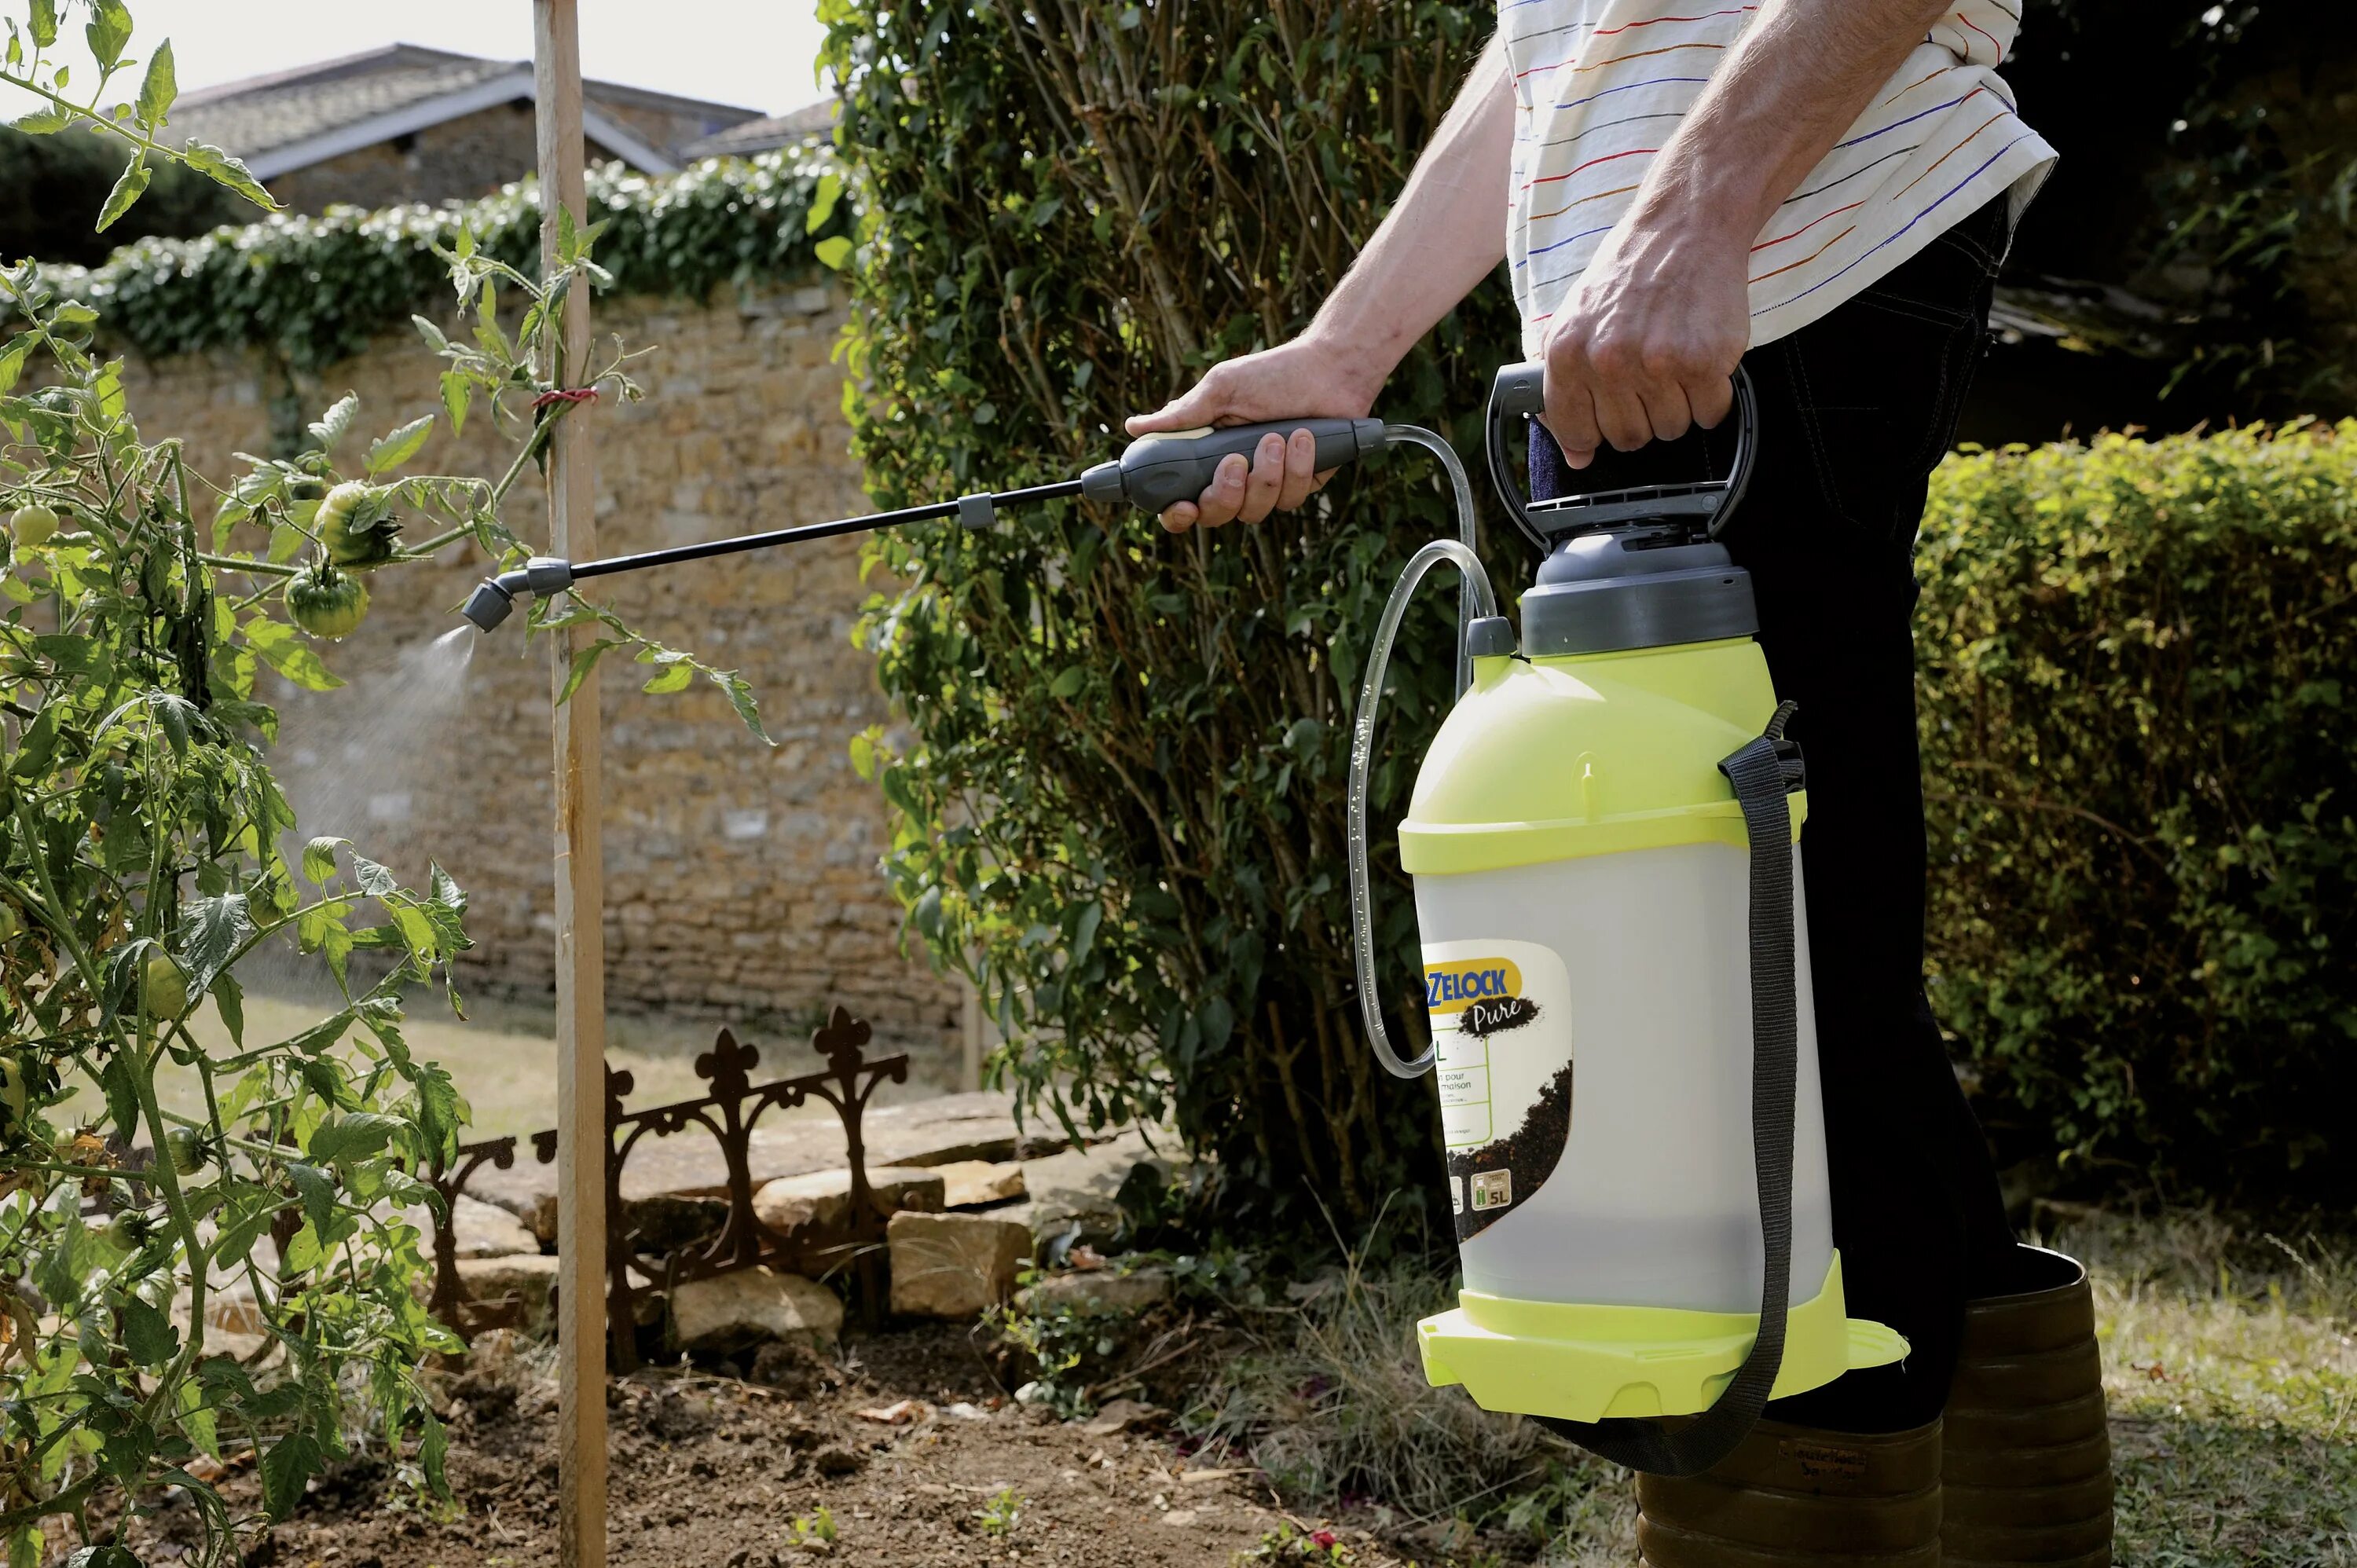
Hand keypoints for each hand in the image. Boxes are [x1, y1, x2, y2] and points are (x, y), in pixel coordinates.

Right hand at [1124, 336, 1384, 531]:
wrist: (1330, 369)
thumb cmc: (1273, 374)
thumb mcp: (1221, 390)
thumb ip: (1182, 416)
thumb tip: (1133, 427)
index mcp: (1208, 457)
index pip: (1183, 502)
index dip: (1178, 515)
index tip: (1183, 507)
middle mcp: (1235, 477)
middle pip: (1217, 516)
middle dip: (1225, 495)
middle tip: (1235, 462)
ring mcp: (1269, 485)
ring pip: (1256, 511)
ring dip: (1266, 475)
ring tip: (1276, 437)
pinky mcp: (1301, 485)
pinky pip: (1291, 498)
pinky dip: (1297, 467)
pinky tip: (1303, 438)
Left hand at [1539, 213, 1750, 468]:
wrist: (1684, 228)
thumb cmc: (1629, 274)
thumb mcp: (1574, 322)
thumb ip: (1564, 388)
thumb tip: (1576, 455)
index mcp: (1567, 353)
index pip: (1575, 432)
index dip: (1593, 434)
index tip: (1606, 421)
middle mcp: (1609, 362)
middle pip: (1628, 438)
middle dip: (1641, 416)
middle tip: (1649, 377)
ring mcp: (1658, 363)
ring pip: (1670, 429)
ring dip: (1678, 406)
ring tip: (1675, 362)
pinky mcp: (1704, 361)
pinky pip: (1710, 413)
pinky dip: (1712, 397)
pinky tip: (1702, 361)